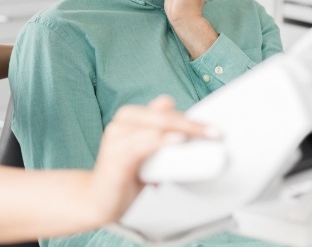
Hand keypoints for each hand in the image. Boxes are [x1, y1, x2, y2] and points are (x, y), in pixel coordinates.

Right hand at [85, 95, 214, 225]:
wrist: (97, 201)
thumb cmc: (123, 176)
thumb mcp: (148, 153)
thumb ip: (161, 137)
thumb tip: (181, 126)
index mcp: (130, 117)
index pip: (166, 111)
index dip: (191, 118)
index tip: (213, 129)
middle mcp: (122, 122)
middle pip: (164, 116)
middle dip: (192, 124)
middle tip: (214, 134)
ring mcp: (117, 136)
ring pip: (157, 126)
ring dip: (182, 129)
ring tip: (202, 136)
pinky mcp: (115, 155)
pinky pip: (144, 143)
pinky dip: (163, 141)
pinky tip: (178, 140)